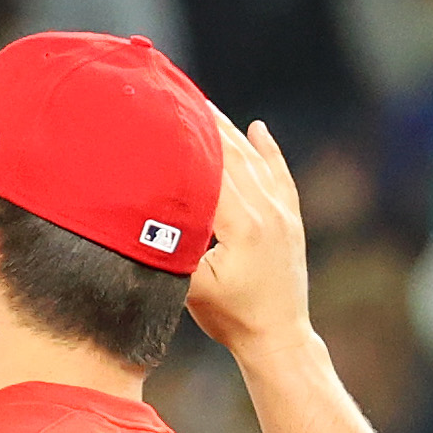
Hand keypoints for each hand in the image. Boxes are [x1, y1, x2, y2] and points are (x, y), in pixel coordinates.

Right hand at [182, 116, 309, 361]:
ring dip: (228, 130)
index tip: (159, 116)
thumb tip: (141, 225)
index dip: (182, 141)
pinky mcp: (290, 218)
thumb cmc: (232, 318)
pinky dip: (268, 148)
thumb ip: (171, 253)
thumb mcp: (192, 289)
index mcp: (241, 222)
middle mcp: (266, 208)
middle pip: (230, 154)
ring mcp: (283, 211)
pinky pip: (279, 172)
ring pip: (253, 158)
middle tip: (175, 95)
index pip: (207, 169)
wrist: (279, 337)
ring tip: (204, 104)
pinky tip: (257, 128)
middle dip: (201, 124)